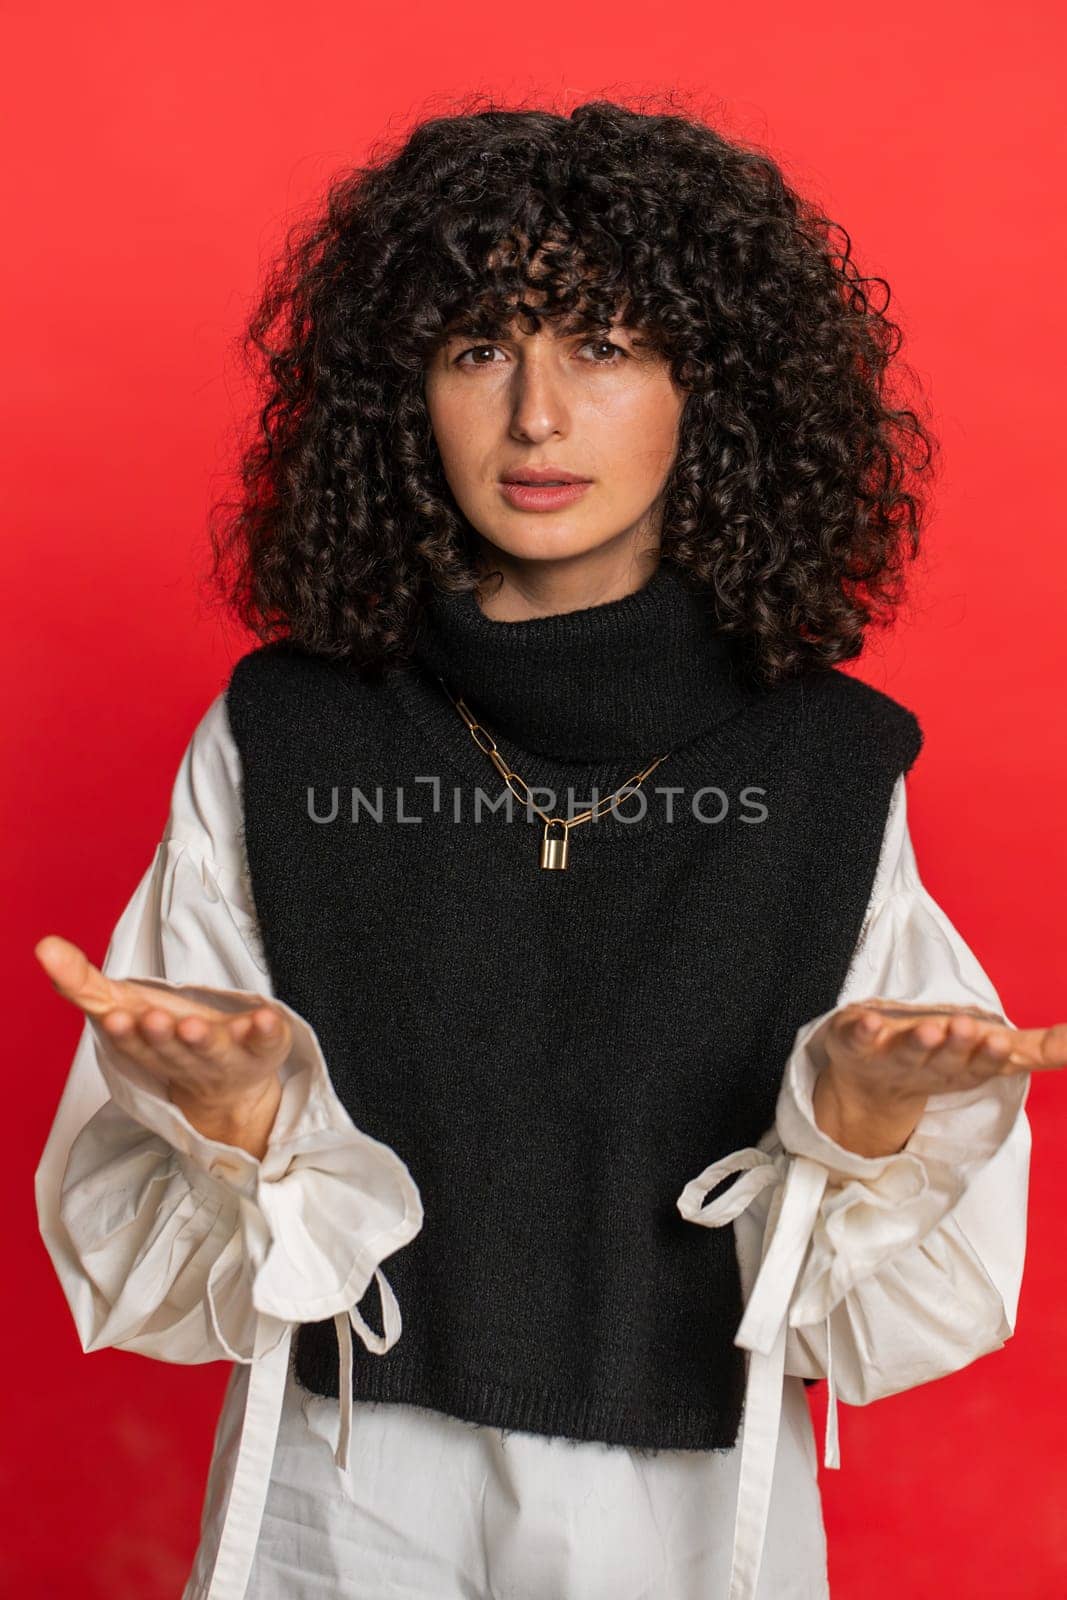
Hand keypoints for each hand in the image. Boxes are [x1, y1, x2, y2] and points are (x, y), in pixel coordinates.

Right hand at [35, 933, 290, 1158]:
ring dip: (204, 1038)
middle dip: (161, 1035)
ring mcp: (225, 1055)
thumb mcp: (122, 1009)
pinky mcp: (261, 1049)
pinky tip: (266, 1017)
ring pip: (212, 1049)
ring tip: (195, 1025)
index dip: (125, 1032)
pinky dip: (266, 1031)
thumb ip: (83, 983)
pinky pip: (266, 1041)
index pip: (131, 1042)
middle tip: (155, 1020)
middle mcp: (184, 1056)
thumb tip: (44, 946)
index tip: (115, 1019)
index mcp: (148, 1047)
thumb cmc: (168, 1040)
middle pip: (171, 1047)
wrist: (227, 1089)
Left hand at [812, 999, 1066, 1158]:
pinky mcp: (853, 1045)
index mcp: (962, 1069)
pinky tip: (866, 1020)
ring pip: (905, 1053)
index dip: (989, 1056)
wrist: (868, 1089)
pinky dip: (860, 1031)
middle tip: (966, 1028)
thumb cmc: (939, 1061)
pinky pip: (855, 1039)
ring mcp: (887, 1059)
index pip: (981, 1065)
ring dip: (917, 1042)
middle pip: (944, 1059)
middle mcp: (927, 1067)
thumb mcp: (994, 1057)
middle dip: (956, 1045)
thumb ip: (1041, 1048)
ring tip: (928, 1029)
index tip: (1000, 1042)